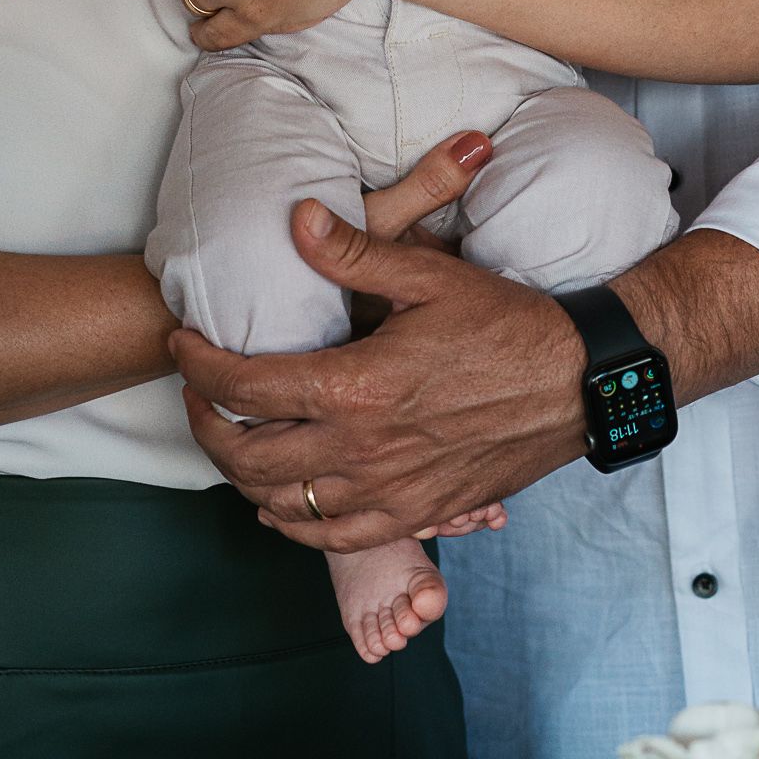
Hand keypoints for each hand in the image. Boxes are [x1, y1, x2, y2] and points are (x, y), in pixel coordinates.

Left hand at [171, 202, 584, 550]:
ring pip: (281, 505)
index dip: (199, 367)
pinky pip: (331, 539)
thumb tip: (297, 219)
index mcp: (357, 386)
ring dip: (240, 475)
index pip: (245, 388)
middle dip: (204, 425)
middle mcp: (363, 450)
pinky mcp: (414, 515)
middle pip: (248, 457)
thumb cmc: (505, 323)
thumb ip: (355, 251)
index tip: (182, 345)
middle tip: (194, 392)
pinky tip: (280, 500)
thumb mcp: (428, 275)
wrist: (575, 384)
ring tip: (230, 437)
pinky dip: (291, 523)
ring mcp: (387, 492)